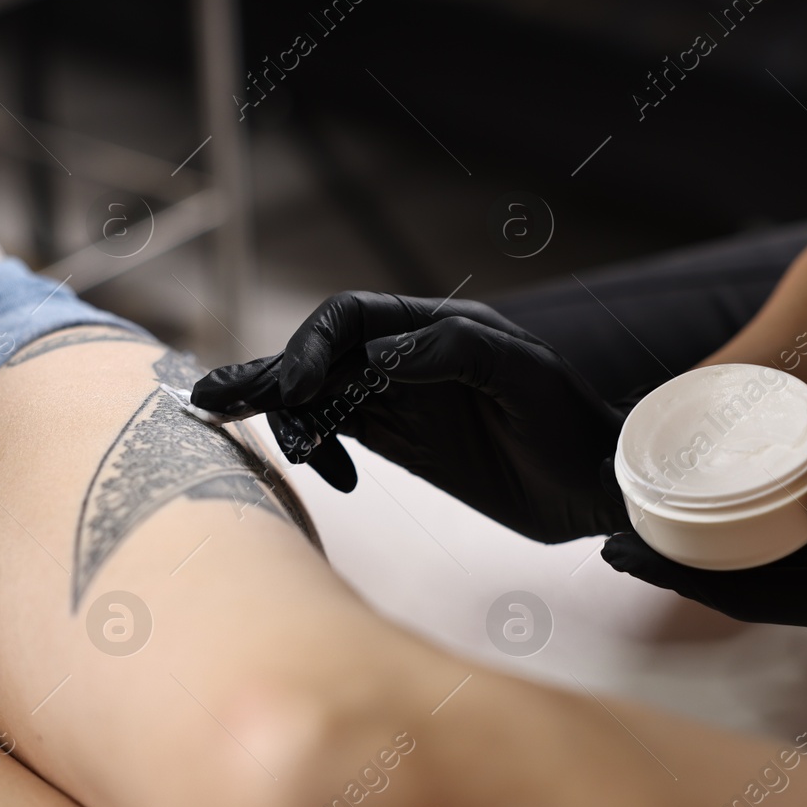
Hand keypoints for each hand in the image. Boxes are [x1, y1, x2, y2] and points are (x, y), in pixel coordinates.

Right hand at [192, 291, 631, 542]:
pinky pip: (338, 434)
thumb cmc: (570, 421)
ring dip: (281, 414)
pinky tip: (324, 473)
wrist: (595, 487)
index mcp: (431, 327)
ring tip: (232, 427)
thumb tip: (378, 354)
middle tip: (211, 401)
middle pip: (317, 355)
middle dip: (266, 377)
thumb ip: (453, 353)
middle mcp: (405, 358)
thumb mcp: (522, 376)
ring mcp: (398, 401)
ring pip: (318, 395)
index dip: (311, 347)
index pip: (347, 319)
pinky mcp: (400, 443)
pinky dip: (315, 448)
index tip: (296, 391)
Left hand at [601, 469, 806, 637]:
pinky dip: (751, 522)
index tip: (619, 548)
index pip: (743, 596)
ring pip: (761, 563)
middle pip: (738, 581)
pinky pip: (792, 541)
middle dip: (676, 558)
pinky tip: (732, 495)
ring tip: (655, 508)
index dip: (679, 574)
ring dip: (707, 540)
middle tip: (615, 525)